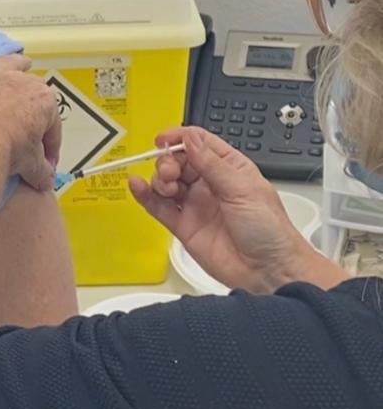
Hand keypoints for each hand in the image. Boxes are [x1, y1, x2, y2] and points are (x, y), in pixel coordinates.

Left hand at [0, 32, 60, 190]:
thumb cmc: (5, 153)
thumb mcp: (30, 165)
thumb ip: (40, 172)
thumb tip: (45, 182)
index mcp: (43, 103)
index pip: (51, 126)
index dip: (50, 146)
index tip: (45, 162)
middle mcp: (20, 84)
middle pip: (32, 92)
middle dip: (36, 103)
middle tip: (34, 116)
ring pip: (8, 64)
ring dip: (16, 62)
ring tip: (22, 59)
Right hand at [128, 126, 322, 292]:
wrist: (267, 270)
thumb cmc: (269, 230)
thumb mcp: (242, 189)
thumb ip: (212, 164)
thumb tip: (190, 140)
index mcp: (230, 168)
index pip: (199, 143)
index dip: (180, 138)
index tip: (164, 139)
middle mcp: (210, 184)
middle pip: (178, 162)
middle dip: (168, 161)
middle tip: (170, 172)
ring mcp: (195, 205)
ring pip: (166, 183)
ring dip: (159, 179)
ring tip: (166, 186)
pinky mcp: (183, 226)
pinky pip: (159, 207)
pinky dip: (146, 196)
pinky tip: (138, 187)